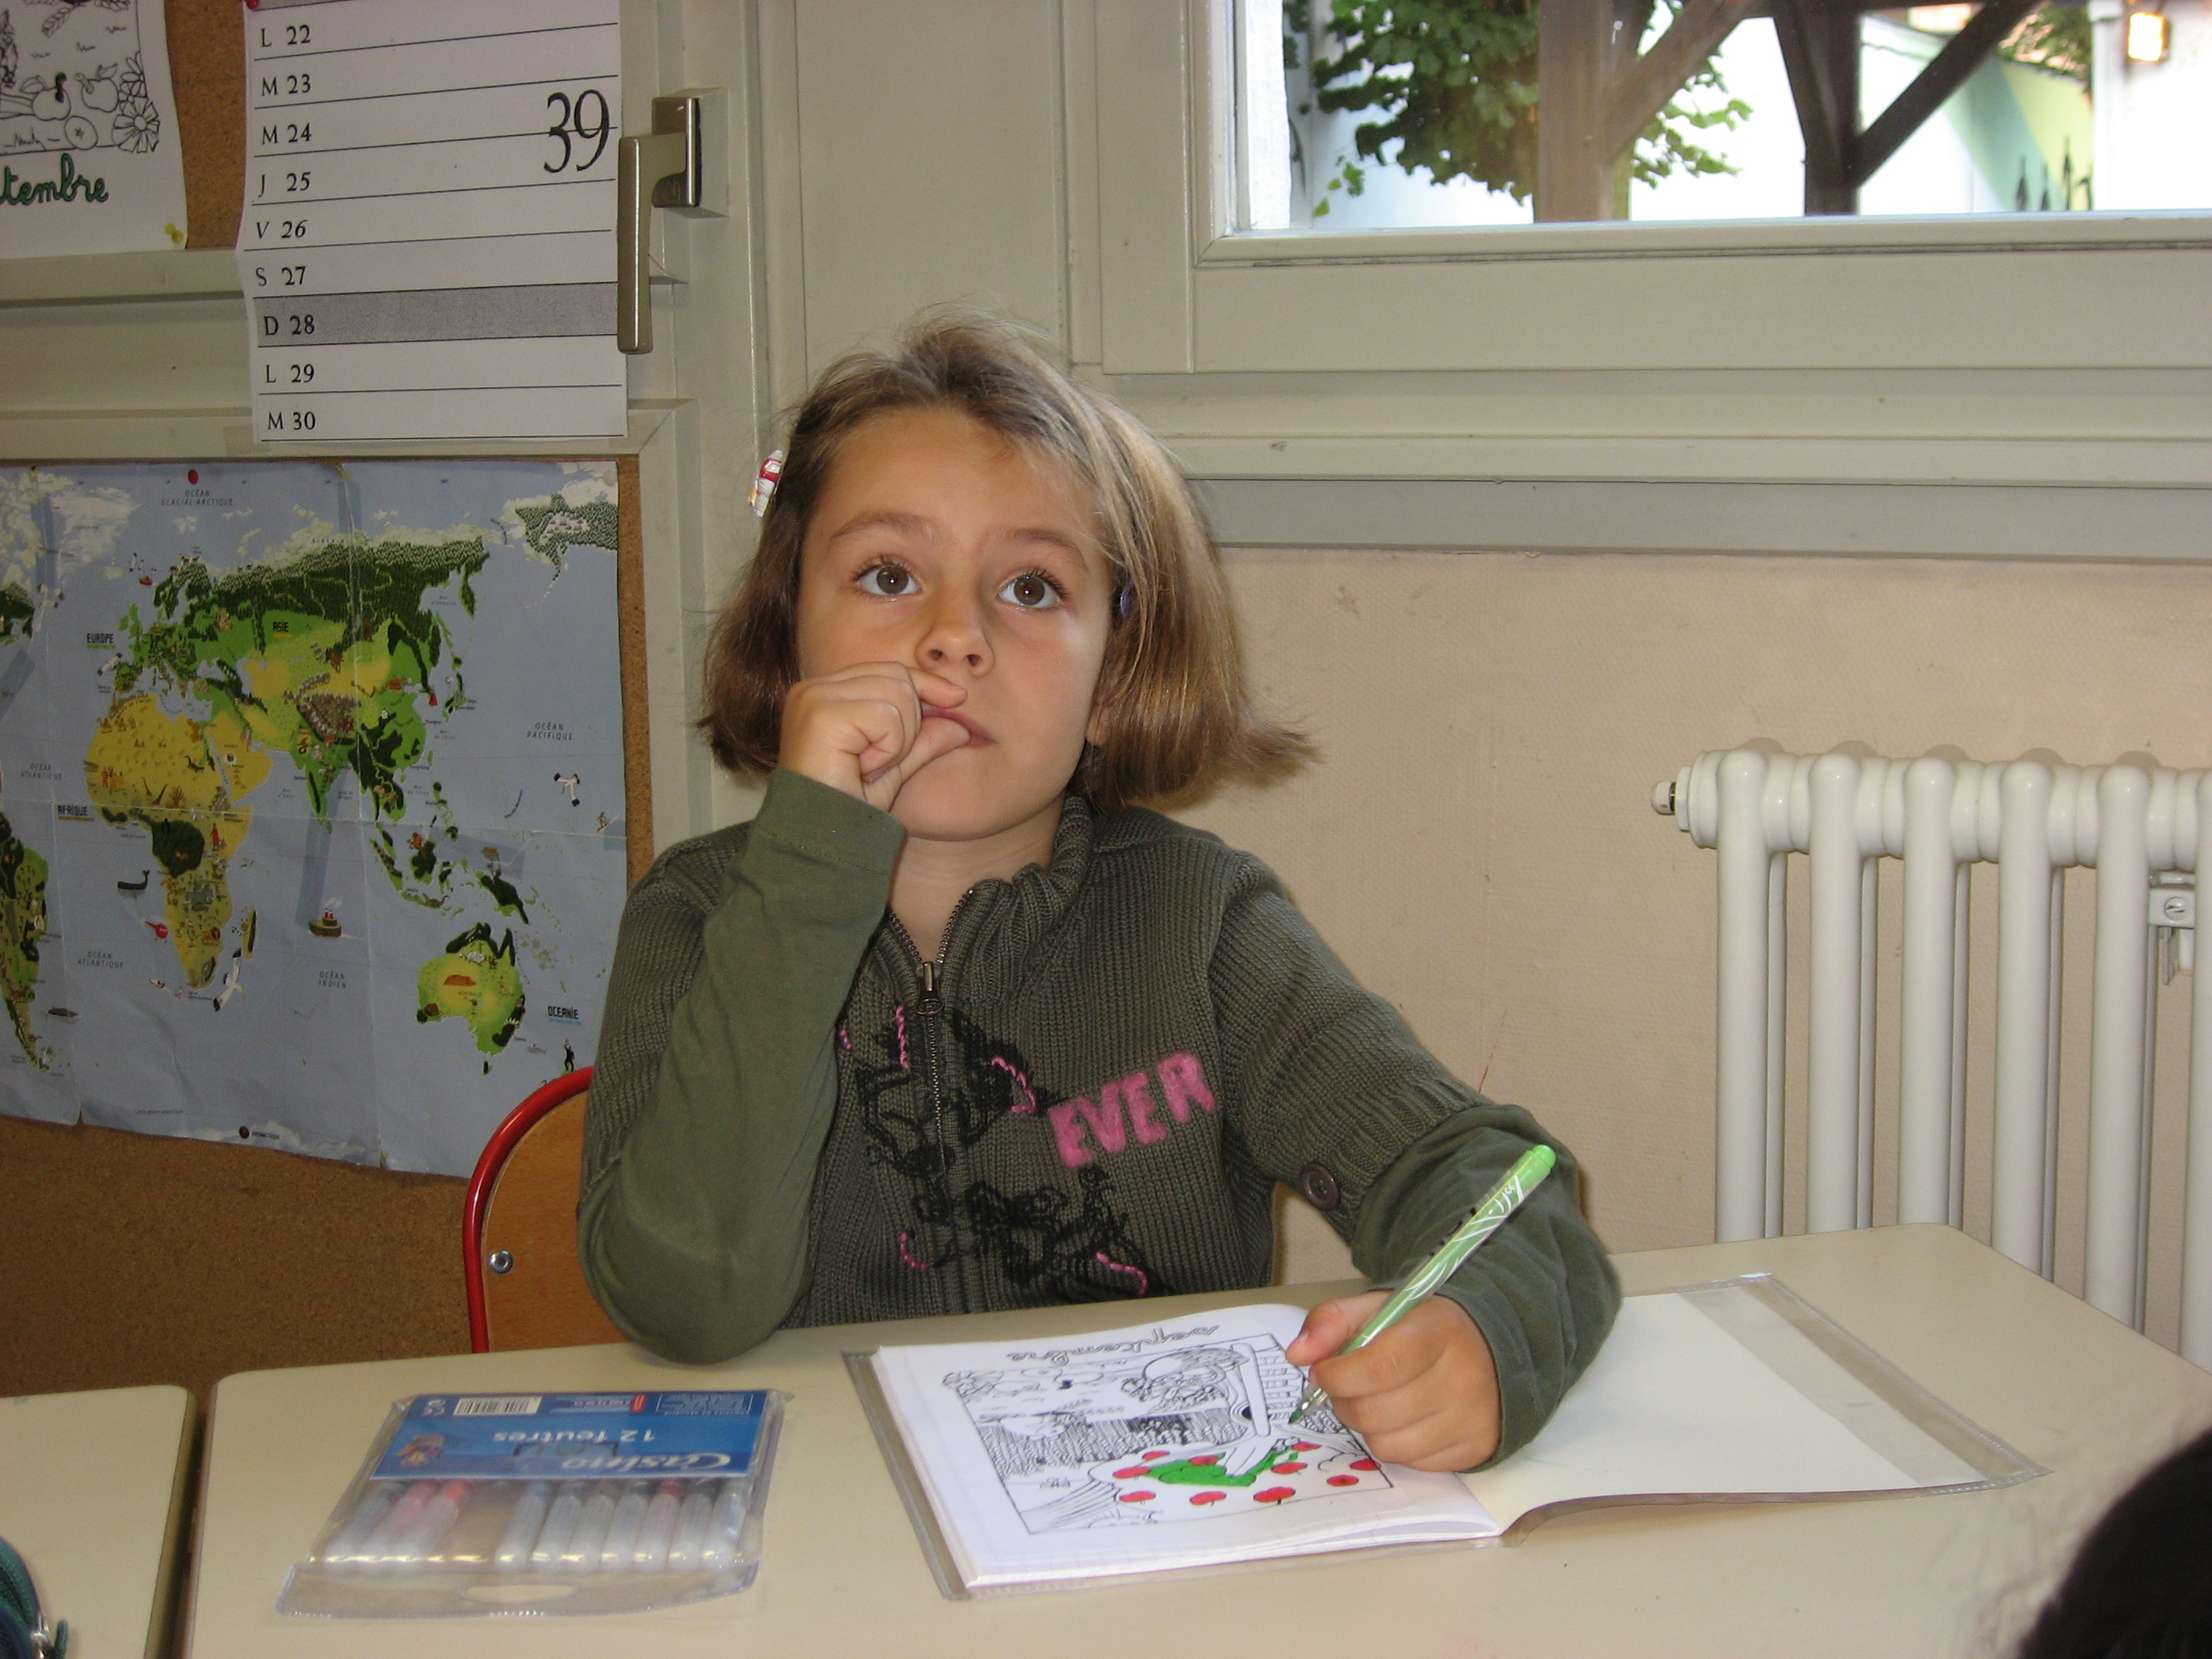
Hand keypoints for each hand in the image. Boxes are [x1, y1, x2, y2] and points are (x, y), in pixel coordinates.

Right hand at [779, 662, 971, 811]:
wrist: (821, 841)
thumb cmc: (848, 808)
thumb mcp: (893, 770)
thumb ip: (921, 742)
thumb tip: (960, 725)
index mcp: (823, 694)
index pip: (887, 670)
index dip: (925, 684)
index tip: (956, 698)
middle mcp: (812, 689)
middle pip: (896, 676)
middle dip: (909, 722)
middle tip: (881, 762)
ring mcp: (813, 698)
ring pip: (896, 693)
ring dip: (897, 740)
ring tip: (868, 767)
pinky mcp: (821, 714)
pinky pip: (886, 716)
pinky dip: (888, 748)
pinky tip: (863, 768)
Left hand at [1286, 1291, 1501, 1471]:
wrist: (1492, 1348)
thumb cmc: (1425, 1328)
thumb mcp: (1381, 1308)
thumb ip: (1333, 1321)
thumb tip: (1298, 1355)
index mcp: (1439, 1331)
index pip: (1381, 1366)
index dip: (1340, 1375)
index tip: (1323, 1372)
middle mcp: (1463, 1377)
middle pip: (1377, 1412)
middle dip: (1345, 1402)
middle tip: (1345, 1387)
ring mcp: (1471, 1419)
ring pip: (1388, 1446)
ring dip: (1366, 1427)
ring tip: (1375, 1401)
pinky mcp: (1474, 1450)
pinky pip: (1411, 1464)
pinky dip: (1395, 1445)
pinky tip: (1403, 1419)